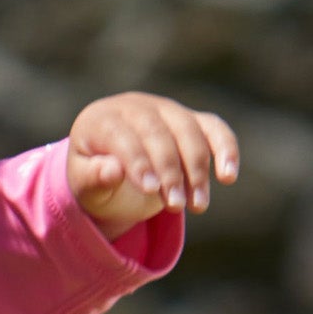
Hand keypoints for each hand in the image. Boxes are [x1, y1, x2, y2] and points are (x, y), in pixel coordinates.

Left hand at [67, 92, 238, 237]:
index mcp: (101, 119)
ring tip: (197, 206)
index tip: (151, 189)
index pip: (122, 135)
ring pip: (189, 132)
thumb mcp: (84, 184)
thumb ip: (93, 178)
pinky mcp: (191, 120)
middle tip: (176, 205)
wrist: (111, 166)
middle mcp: (135, 107)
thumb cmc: (95, 176)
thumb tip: (112, 171)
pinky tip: (228, 177)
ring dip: (197, 170)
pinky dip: (226, 149)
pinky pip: (214, 129)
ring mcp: (166, 110)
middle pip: (158, 133)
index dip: (138, 161)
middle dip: (170, 171)